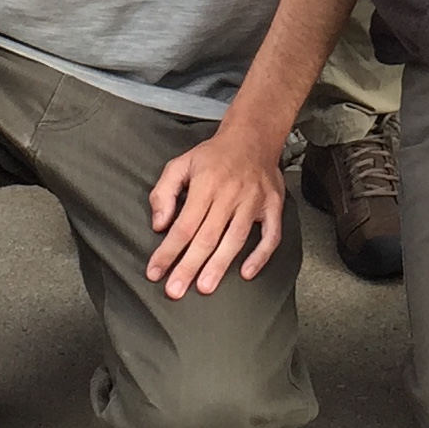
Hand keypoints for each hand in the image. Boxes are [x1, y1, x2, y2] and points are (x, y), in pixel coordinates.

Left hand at [144, 119, 289, 298]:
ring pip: (236, 238)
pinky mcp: (273, 205)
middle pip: (207, 236)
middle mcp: (230, 193)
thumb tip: (159, 224)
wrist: (253, 136)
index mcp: (206, 183)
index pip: (184, 225)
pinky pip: (271, 235)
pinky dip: (261, 255)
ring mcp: (254, 200)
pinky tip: (247, 272)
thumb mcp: (180, 164)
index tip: (155, 272)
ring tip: (204, 287)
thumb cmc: (214, 155)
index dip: (168, 251)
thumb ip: (164, 192)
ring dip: (220, 265)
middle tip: (175, 291)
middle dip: (189, 266)